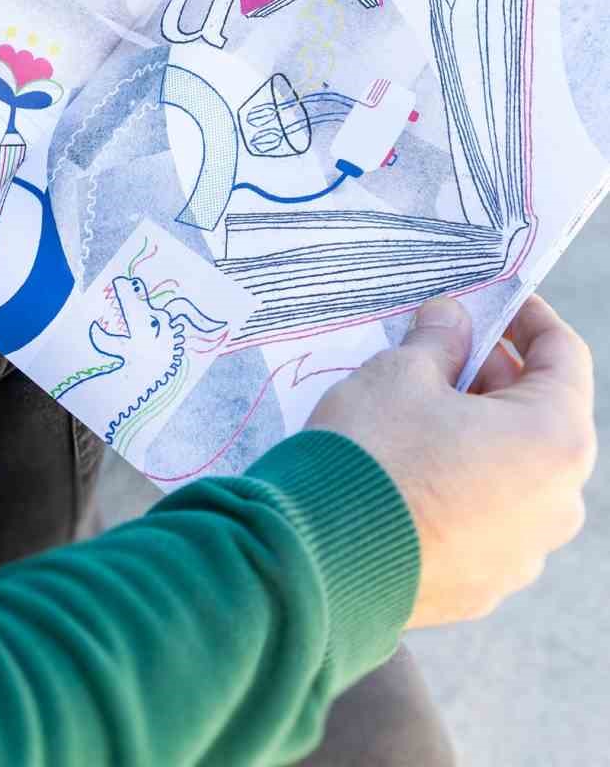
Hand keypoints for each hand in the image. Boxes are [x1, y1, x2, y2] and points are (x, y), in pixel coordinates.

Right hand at [307, 294, 595, 627]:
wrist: (322, 561)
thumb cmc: (374, 455)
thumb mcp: (401, 374)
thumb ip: (439, 340)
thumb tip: (452, 320)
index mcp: (555, 441)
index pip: (565, 358)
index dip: (531, 319)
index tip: (499, 301)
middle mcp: (557, 504)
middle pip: (542, 418)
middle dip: (495, 377)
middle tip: (445, 348)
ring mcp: (522, 554)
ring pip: (514, 473)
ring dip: (478, 433)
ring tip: (419, 408)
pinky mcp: (484, 587)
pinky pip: (485, 519)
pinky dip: (461, 486)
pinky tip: (411, 466)